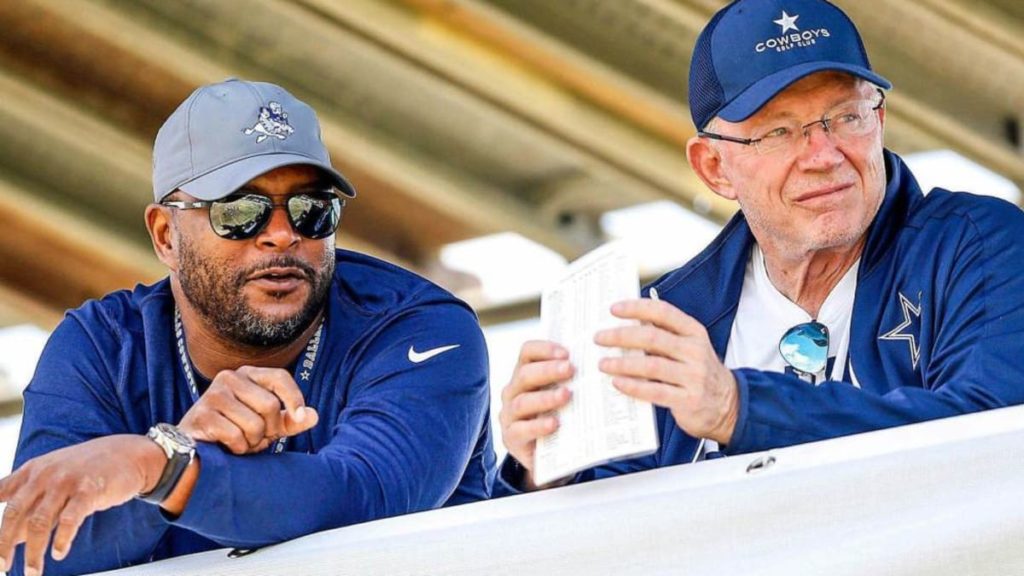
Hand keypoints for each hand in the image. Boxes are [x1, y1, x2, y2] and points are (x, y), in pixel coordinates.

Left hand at [0, 435, 164, 575]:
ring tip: (33, 572)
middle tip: (2, 566)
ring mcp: (67, 481)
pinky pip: (70, 519)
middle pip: (15, 513)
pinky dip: (62, 540)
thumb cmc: (90, 469)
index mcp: (33, 470)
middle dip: (4, 544)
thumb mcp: (55, 480)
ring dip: (34, 552)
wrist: (129, 453)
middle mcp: (46, 475)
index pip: (0, 494)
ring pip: (40, 522)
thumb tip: (11, 539)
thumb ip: (33, 505)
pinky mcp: (89, 490)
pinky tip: (59, 553)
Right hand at [178, 366, 318, 454]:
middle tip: (257, 437)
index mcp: (247, 375)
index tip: (299, 417)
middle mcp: (229, 378)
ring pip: (255, 423)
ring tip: (241, 441)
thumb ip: (291, 420)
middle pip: (270, 405)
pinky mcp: (201, 415)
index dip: (294, 398)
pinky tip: (227, 446)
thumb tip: (314, 416)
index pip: (280, 377)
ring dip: (252, 441)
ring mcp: (213, 395)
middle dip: (269, 429)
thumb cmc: (234, 433)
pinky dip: (238, 448)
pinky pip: (236, 436)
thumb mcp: (268, 425)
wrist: (193, 449)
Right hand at [498, 341, 572, 489]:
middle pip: (524, 374)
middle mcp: (513, 392)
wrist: (548, 456)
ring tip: (566, 395)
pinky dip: (537, 426)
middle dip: (548, 370)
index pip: (527, 353)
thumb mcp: (562, 394)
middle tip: (570, 369)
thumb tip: (600, 360)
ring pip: (522, 402)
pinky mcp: (512, 438)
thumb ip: (570, 378)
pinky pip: (520, 430)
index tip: (567, 353)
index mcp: (524, 375)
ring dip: (545, 397)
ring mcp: (510, 416)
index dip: (544, 349)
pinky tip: (554, 424)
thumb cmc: (558, 416)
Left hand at [596, 299, 738, 443]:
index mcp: (694, 332)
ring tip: (603, 363)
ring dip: (622, 363)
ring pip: (651, 365)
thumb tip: (625, 324)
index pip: (663, 312)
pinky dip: (633, 386)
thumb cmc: (697, 372)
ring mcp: (693, 376)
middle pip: (653, 338)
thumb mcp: (688, 347)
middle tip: (599, 338)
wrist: (728, 405)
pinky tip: (617, 383)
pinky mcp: (688, 400)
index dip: (637, 308)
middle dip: (621, 336)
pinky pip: (655, 391)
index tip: (613, 309)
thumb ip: (663, 335)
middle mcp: (695, 351)